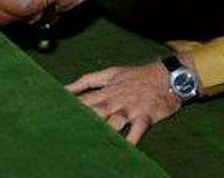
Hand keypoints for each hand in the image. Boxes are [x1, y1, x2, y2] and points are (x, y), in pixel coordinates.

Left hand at [66, 62, 180, 144]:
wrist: (169, 76)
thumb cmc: (137, 76)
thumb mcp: (112, 73)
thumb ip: (88, 81)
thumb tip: (64, 87)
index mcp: (106, 91)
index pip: (84, 100)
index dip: (69, 107)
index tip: (54, 115)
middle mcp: (116, 101)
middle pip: (95, 113)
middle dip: (82, 122)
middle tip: (67, 133)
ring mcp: (130, 110)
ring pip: (113, 123)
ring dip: (103, 132)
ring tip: (91, 143)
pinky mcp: (145, 117)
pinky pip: (136, 131)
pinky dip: (130, 141)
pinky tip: (122, 150)